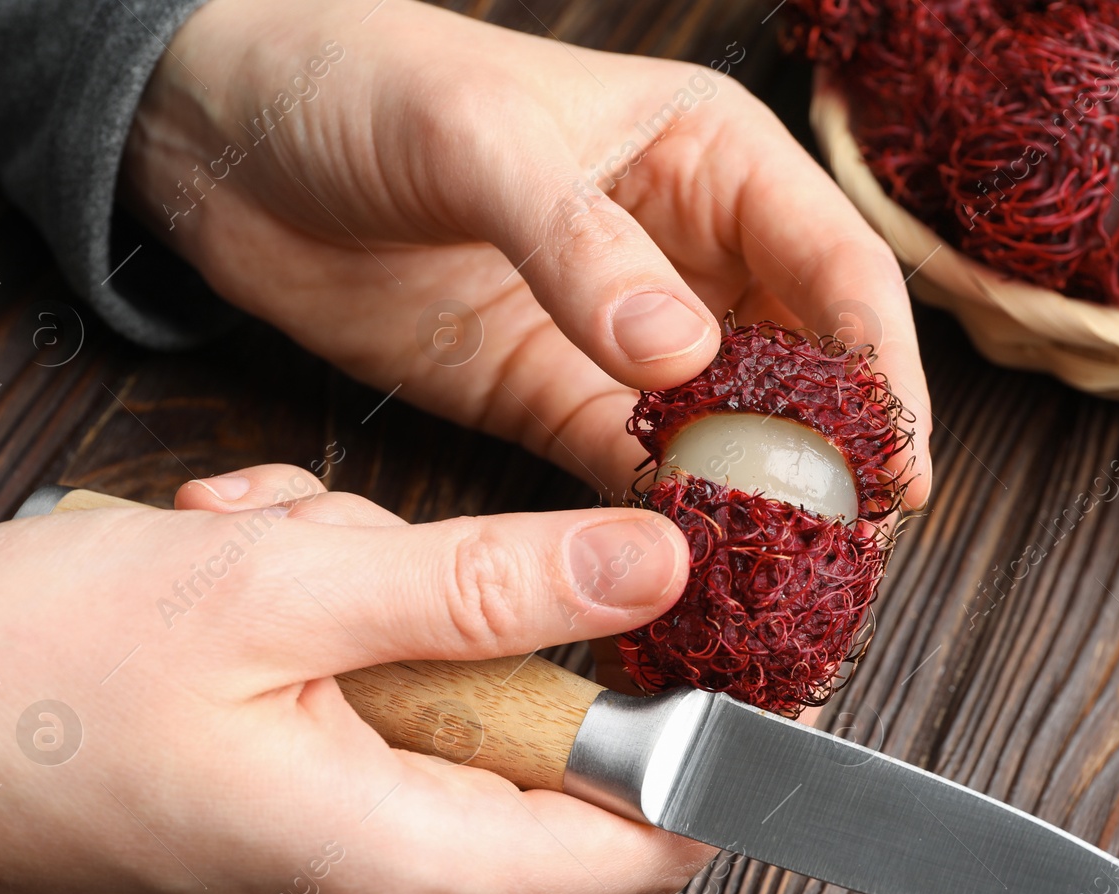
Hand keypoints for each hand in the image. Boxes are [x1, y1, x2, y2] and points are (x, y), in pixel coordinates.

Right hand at [0, 465, 709, 893]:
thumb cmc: (34, 666)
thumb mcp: (284, 587)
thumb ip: (492, 584)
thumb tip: (656, 565)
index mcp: (397, 868)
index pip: (643, 843)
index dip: (699, 736)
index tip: (699, 624)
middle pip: (551, 770)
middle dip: (498, 634)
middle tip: (381, 555)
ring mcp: (331, 887)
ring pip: (463, 728)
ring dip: (399, 615)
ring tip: (277, 556)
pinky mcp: (293, 844)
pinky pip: (387, 731)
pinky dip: (348, 642)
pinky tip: (253, 587)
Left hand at [120, 0, 931, 503]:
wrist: (221, 142)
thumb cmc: (355, 85)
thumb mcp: (473, 138)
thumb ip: (580, 243)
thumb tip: (683, 355)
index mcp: (705, 155)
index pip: (833, 266)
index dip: (879, 369)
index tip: (897, 464)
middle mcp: (683, 248)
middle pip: (801, 363)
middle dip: (835, 455)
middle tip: (854, 549)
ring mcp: (618, 333)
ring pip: (725, 428)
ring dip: (759, 502)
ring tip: (790, 582)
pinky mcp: (551, 396)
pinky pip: (630, 469)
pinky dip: (661, 520)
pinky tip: (684, 573)